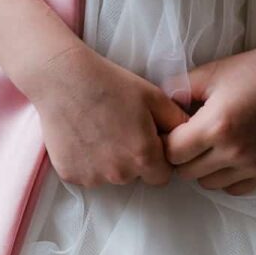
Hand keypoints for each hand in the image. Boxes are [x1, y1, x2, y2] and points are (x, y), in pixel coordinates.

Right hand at [23, 41, 192, 190]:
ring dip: (109, 161)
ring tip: (100, 128)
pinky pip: (87, 174)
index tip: (146, 139)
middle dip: (133, 159)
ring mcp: (93, 177)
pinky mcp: (71, 175)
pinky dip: (87, 161)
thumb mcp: (152, 96)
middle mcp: (120, 174)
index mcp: (144, 157)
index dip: (157, 158)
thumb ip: (177, 120)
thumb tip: (191, 134)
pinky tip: (83, 134)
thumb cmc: (110, 83)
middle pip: (135, 176)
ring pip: (110, 177)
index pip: (161, 176)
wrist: (63, 77)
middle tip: (120, 128)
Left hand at [163, 37, 255, 195]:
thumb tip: (159, 109)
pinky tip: (227, 156)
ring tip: (209, 145)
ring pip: (209, 184)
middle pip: (187, 173)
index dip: (166, 141)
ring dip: (203, 169)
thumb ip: (178, 90)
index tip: (172, 130)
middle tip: (188, 138)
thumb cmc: (252, 70)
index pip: (172, 153)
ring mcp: (253, 164)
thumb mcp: (210, 73)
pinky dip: (226, 178)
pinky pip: (235, 190)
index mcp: (215, 125)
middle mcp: (234, 151)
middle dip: (182, 156)